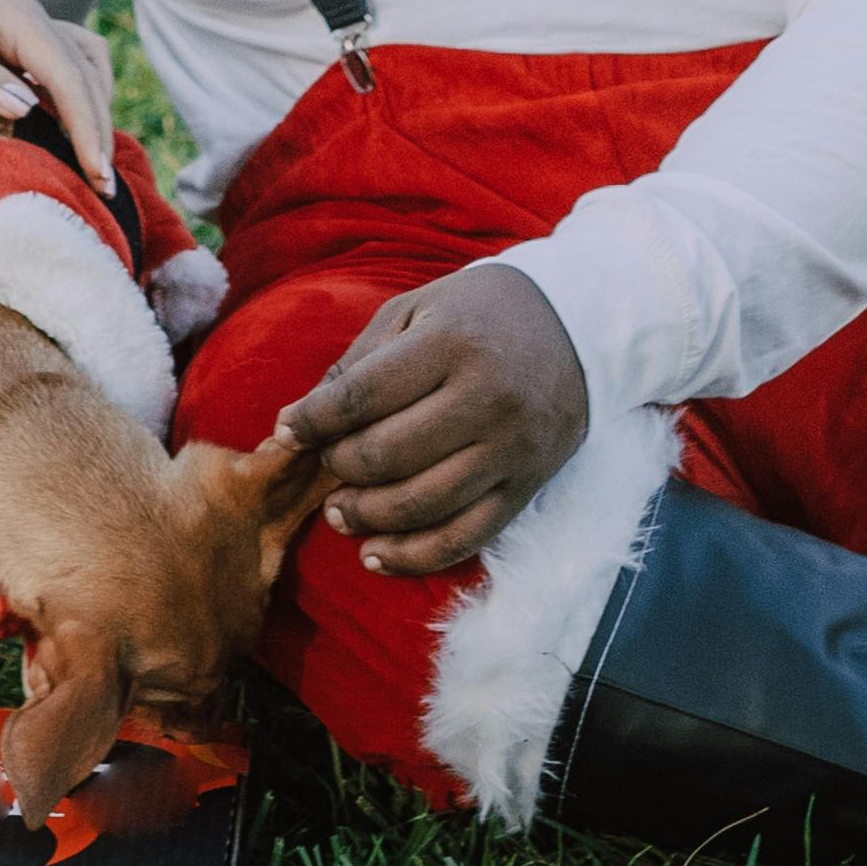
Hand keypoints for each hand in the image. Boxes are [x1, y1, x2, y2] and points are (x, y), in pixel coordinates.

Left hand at [0, 0, 113, 176]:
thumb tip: (27, 109)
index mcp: (17, 16)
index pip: (70, 76)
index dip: (87, 127)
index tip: (97, 174)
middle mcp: (31, 19)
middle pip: (86, 76)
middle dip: (99, 129)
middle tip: (104, 189)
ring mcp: (23, 30)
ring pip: (83, 70)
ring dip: (94, 112)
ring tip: (93, 164)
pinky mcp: (11, 43)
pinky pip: (60, 71)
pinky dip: (74, 101)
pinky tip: (64, 134)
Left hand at [281, 263, 590, 578]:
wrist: (580, 326)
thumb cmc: (480, 313)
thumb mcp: (417, 309)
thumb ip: (360, 360)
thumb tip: (302, 418)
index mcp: (451, 343)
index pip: (361, 396)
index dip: (312, 421)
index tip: (287, 431)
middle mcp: (486, 397)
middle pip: (387, 454)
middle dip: (339, 467)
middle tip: (324, 464)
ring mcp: (511, 447)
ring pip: (422, 503)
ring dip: (367, 516)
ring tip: (338, 512)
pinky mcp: (528, 485)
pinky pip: (465, 536)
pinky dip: (414, 556)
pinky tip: (376, 555)